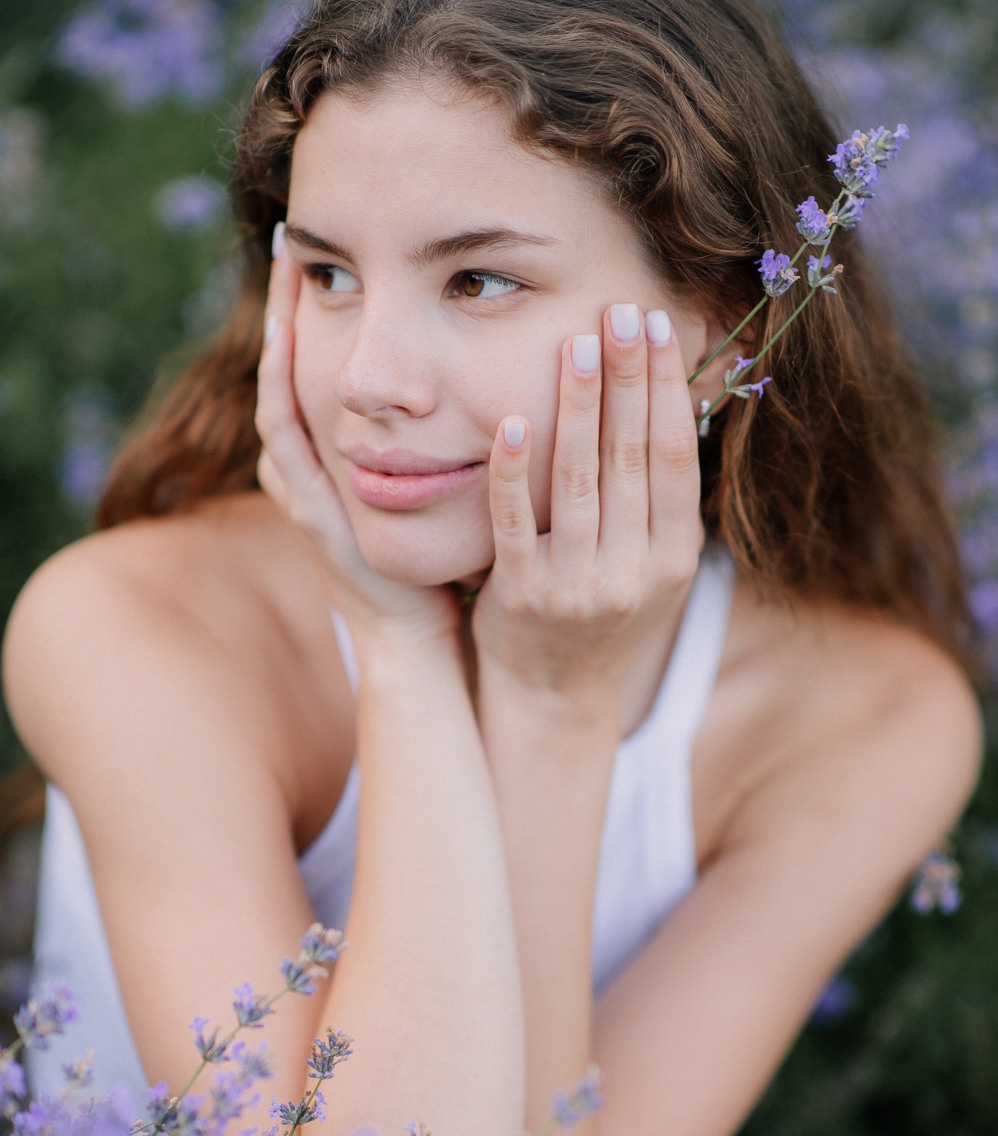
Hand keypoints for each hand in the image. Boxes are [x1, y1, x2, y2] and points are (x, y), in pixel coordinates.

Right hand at [256, 247, 457, 642]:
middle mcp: (307, 470)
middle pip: (287, 373)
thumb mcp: (442, 486)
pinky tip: (287, 345)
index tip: (331, 256)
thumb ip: (453, 437)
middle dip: (289, 308)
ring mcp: (299, 490)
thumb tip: (502, 381)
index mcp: (337, 462)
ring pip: (278, 395)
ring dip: (279, 334)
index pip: (320, 374)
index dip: (320, 316)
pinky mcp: (307, 511)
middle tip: (291, 244)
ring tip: (287, 274)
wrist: (417, 636)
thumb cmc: (441, 564)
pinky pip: (285, 437)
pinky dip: (282, 388)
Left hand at [472, 303, 703, 710]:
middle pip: (631, 456)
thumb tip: (673, 400)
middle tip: (620, 311)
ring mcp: (575, 584)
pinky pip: (515, 520)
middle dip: (627, 377)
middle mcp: (632, 571)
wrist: (555, 696)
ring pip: (578, 479)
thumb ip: (662, 501)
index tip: (657, 328)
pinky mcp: (520, 593)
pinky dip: (513, 469)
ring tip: (577, 344)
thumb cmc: (605, 617)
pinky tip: (511, 420)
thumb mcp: (653, 568)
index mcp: (672, 558)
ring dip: (577, 406)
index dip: (666, 388)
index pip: (674, 456)